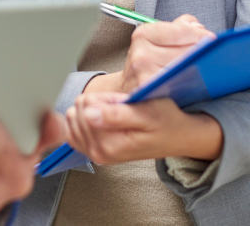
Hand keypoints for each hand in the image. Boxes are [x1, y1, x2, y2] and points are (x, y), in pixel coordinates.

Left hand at [65, 91, 222, 164]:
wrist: (176, 137)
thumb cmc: (165, 121)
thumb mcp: (146, 113)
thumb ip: (116, 114)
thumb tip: (88, 113)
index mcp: (110, 145)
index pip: (85, 106)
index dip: (104, 96)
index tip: (122, 101)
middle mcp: (99, 153)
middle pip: (76, 111)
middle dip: (97, 103)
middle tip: (121, 108)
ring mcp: (95, 154)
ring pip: (72, 118)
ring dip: (92, 110)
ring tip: (115, 113)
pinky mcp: (94, 151)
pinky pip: (73, 129)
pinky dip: (84, 118)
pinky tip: (102, 118)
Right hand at [85, 14, 214, 94]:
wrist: (127, 89)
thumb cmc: (146, 62)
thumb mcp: (156, 39)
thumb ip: (178, 28)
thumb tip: (197, 26)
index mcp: (143, 35)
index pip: (180, 31)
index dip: (200, 35)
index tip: (212, 39)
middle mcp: (141, 55)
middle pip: (185, 51)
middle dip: (202, 52)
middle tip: (213, 55)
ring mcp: (144, 76)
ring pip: (185, 69)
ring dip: (199, 68)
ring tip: (205, 67)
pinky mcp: (152, 94)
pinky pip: (179, 85)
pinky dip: (190, 82)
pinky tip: (194, 81)